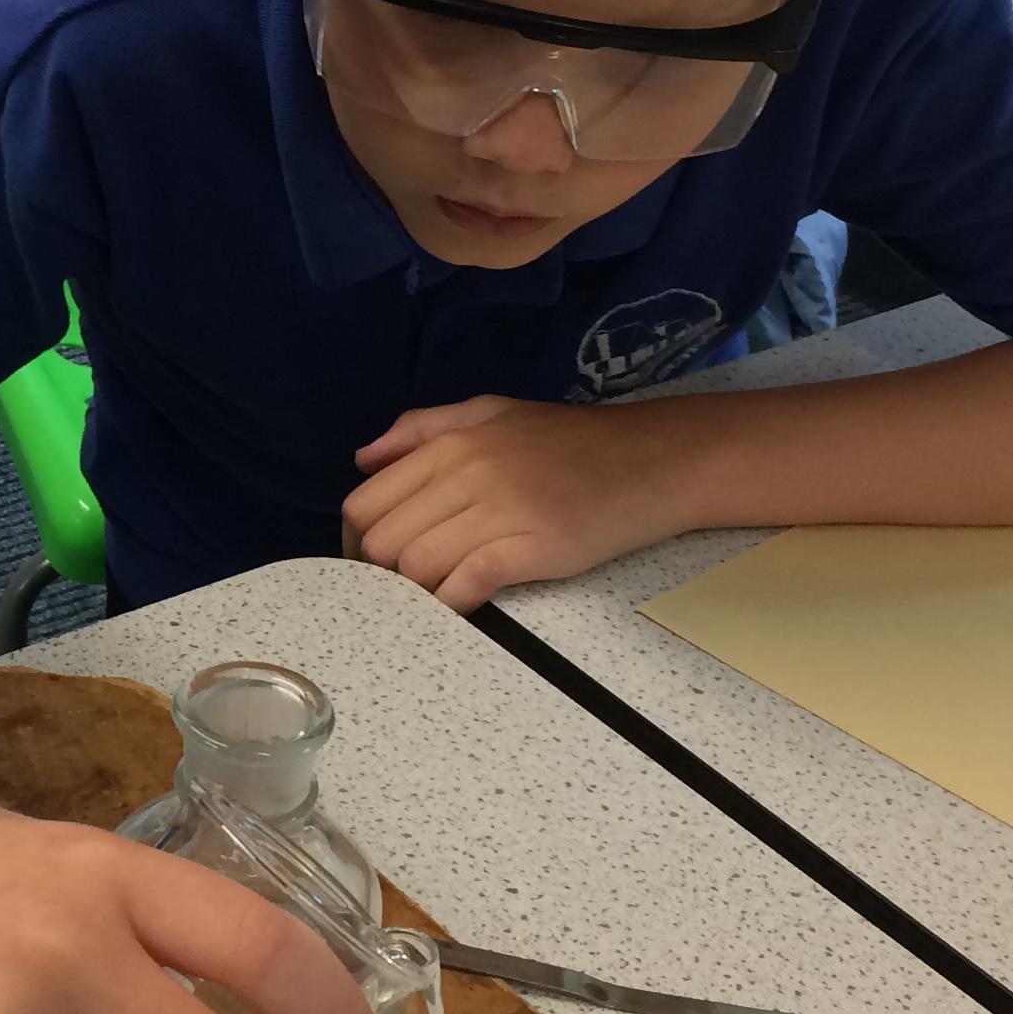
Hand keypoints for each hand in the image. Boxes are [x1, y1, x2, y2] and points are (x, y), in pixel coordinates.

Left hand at [344, 394, 703, 608]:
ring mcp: (499, 512)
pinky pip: (465, 585)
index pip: (366, 504)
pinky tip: (465, 601)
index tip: (372, 561)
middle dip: (383, 572)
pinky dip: (453, 602)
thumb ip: (423, 427)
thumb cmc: (572, 441)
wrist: (655, 460)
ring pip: (417, 567)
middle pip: (384, 542)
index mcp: (450, 443)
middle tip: (406, 583)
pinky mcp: (532, 550)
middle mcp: (466, 473)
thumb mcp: (493, 411)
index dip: (357, 541)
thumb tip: (364, 458)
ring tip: (439, 591)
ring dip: (417, 591)